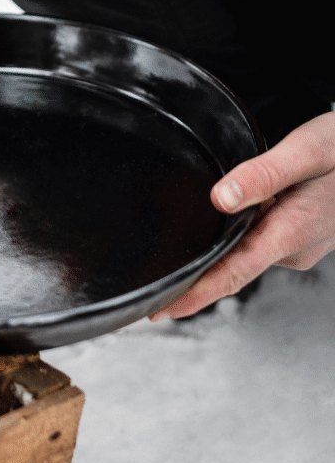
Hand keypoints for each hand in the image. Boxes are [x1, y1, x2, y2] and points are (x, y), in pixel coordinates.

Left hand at [151, 111, 334, 319]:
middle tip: (154, 284)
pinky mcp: (298, 237)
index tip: (163, 311)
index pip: (235, 272)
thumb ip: (264, 174)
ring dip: (216, 252)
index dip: (197, 294)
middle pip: (232, 266)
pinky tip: (220, 226)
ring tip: (180, 253)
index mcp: (292, 230)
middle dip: (194, 277)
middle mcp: (294, 246)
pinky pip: (257, 242)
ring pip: (244, 252)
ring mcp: (297, 245)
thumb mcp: (307, 151)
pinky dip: (235, 238)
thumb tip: (222, 197)